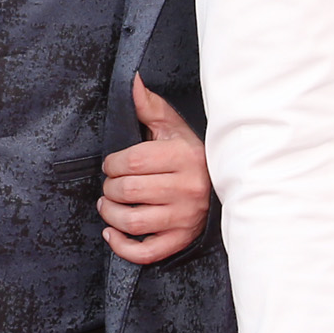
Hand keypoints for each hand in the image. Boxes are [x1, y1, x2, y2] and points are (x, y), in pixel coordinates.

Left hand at [99, 76, 211, 264]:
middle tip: (110, 184)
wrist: (226, 185)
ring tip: (107, 204)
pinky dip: (122, 246)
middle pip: (129, 190)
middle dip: (109, 187)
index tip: (112, 164)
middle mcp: (187, 189)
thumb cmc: (192, 154)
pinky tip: (112, 233)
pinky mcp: (182, 240)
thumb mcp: (174, 127)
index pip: (132, 161)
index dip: (112, 163)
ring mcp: (185, 218)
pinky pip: (146, 252)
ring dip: (110, 214)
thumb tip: (132, 80)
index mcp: (184, 157)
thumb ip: (149, 106)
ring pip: (133, 221)